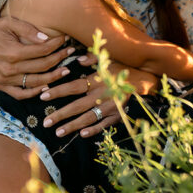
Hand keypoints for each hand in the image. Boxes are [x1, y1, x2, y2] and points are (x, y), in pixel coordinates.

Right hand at [0, 13, 70, 97]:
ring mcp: (4, 79)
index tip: (66, 39)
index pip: (42, 51)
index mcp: (13, 52)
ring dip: (53, 77)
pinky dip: (34, 93)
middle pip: (43, 67)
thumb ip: (28, 30)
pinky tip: (46, 87)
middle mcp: (9, 68)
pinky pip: (20, 94)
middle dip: (60, 58)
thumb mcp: (8, 22)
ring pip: (35, 83)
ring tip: (65, 71)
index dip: (57, 45)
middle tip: (71, 52)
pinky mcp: (0, 85)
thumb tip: (47, 38)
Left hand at [41, 62, 158, 138]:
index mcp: (98, 80)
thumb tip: (78, 59)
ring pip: (89, 118)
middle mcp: (103, 94)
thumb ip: (93, 58)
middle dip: (61, 115)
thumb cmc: (126, 66)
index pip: (74, 86)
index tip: (43, 96)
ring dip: (73, 126)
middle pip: (78, 106)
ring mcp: (111, 106)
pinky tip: (83, 134)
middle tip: (45, 122)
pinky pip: (105, 124)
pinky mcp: (120, 114)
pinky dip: (94, 130)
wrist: (150, 79)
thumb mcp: (111, 58)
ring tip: (58, 132)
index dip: (58, 91)